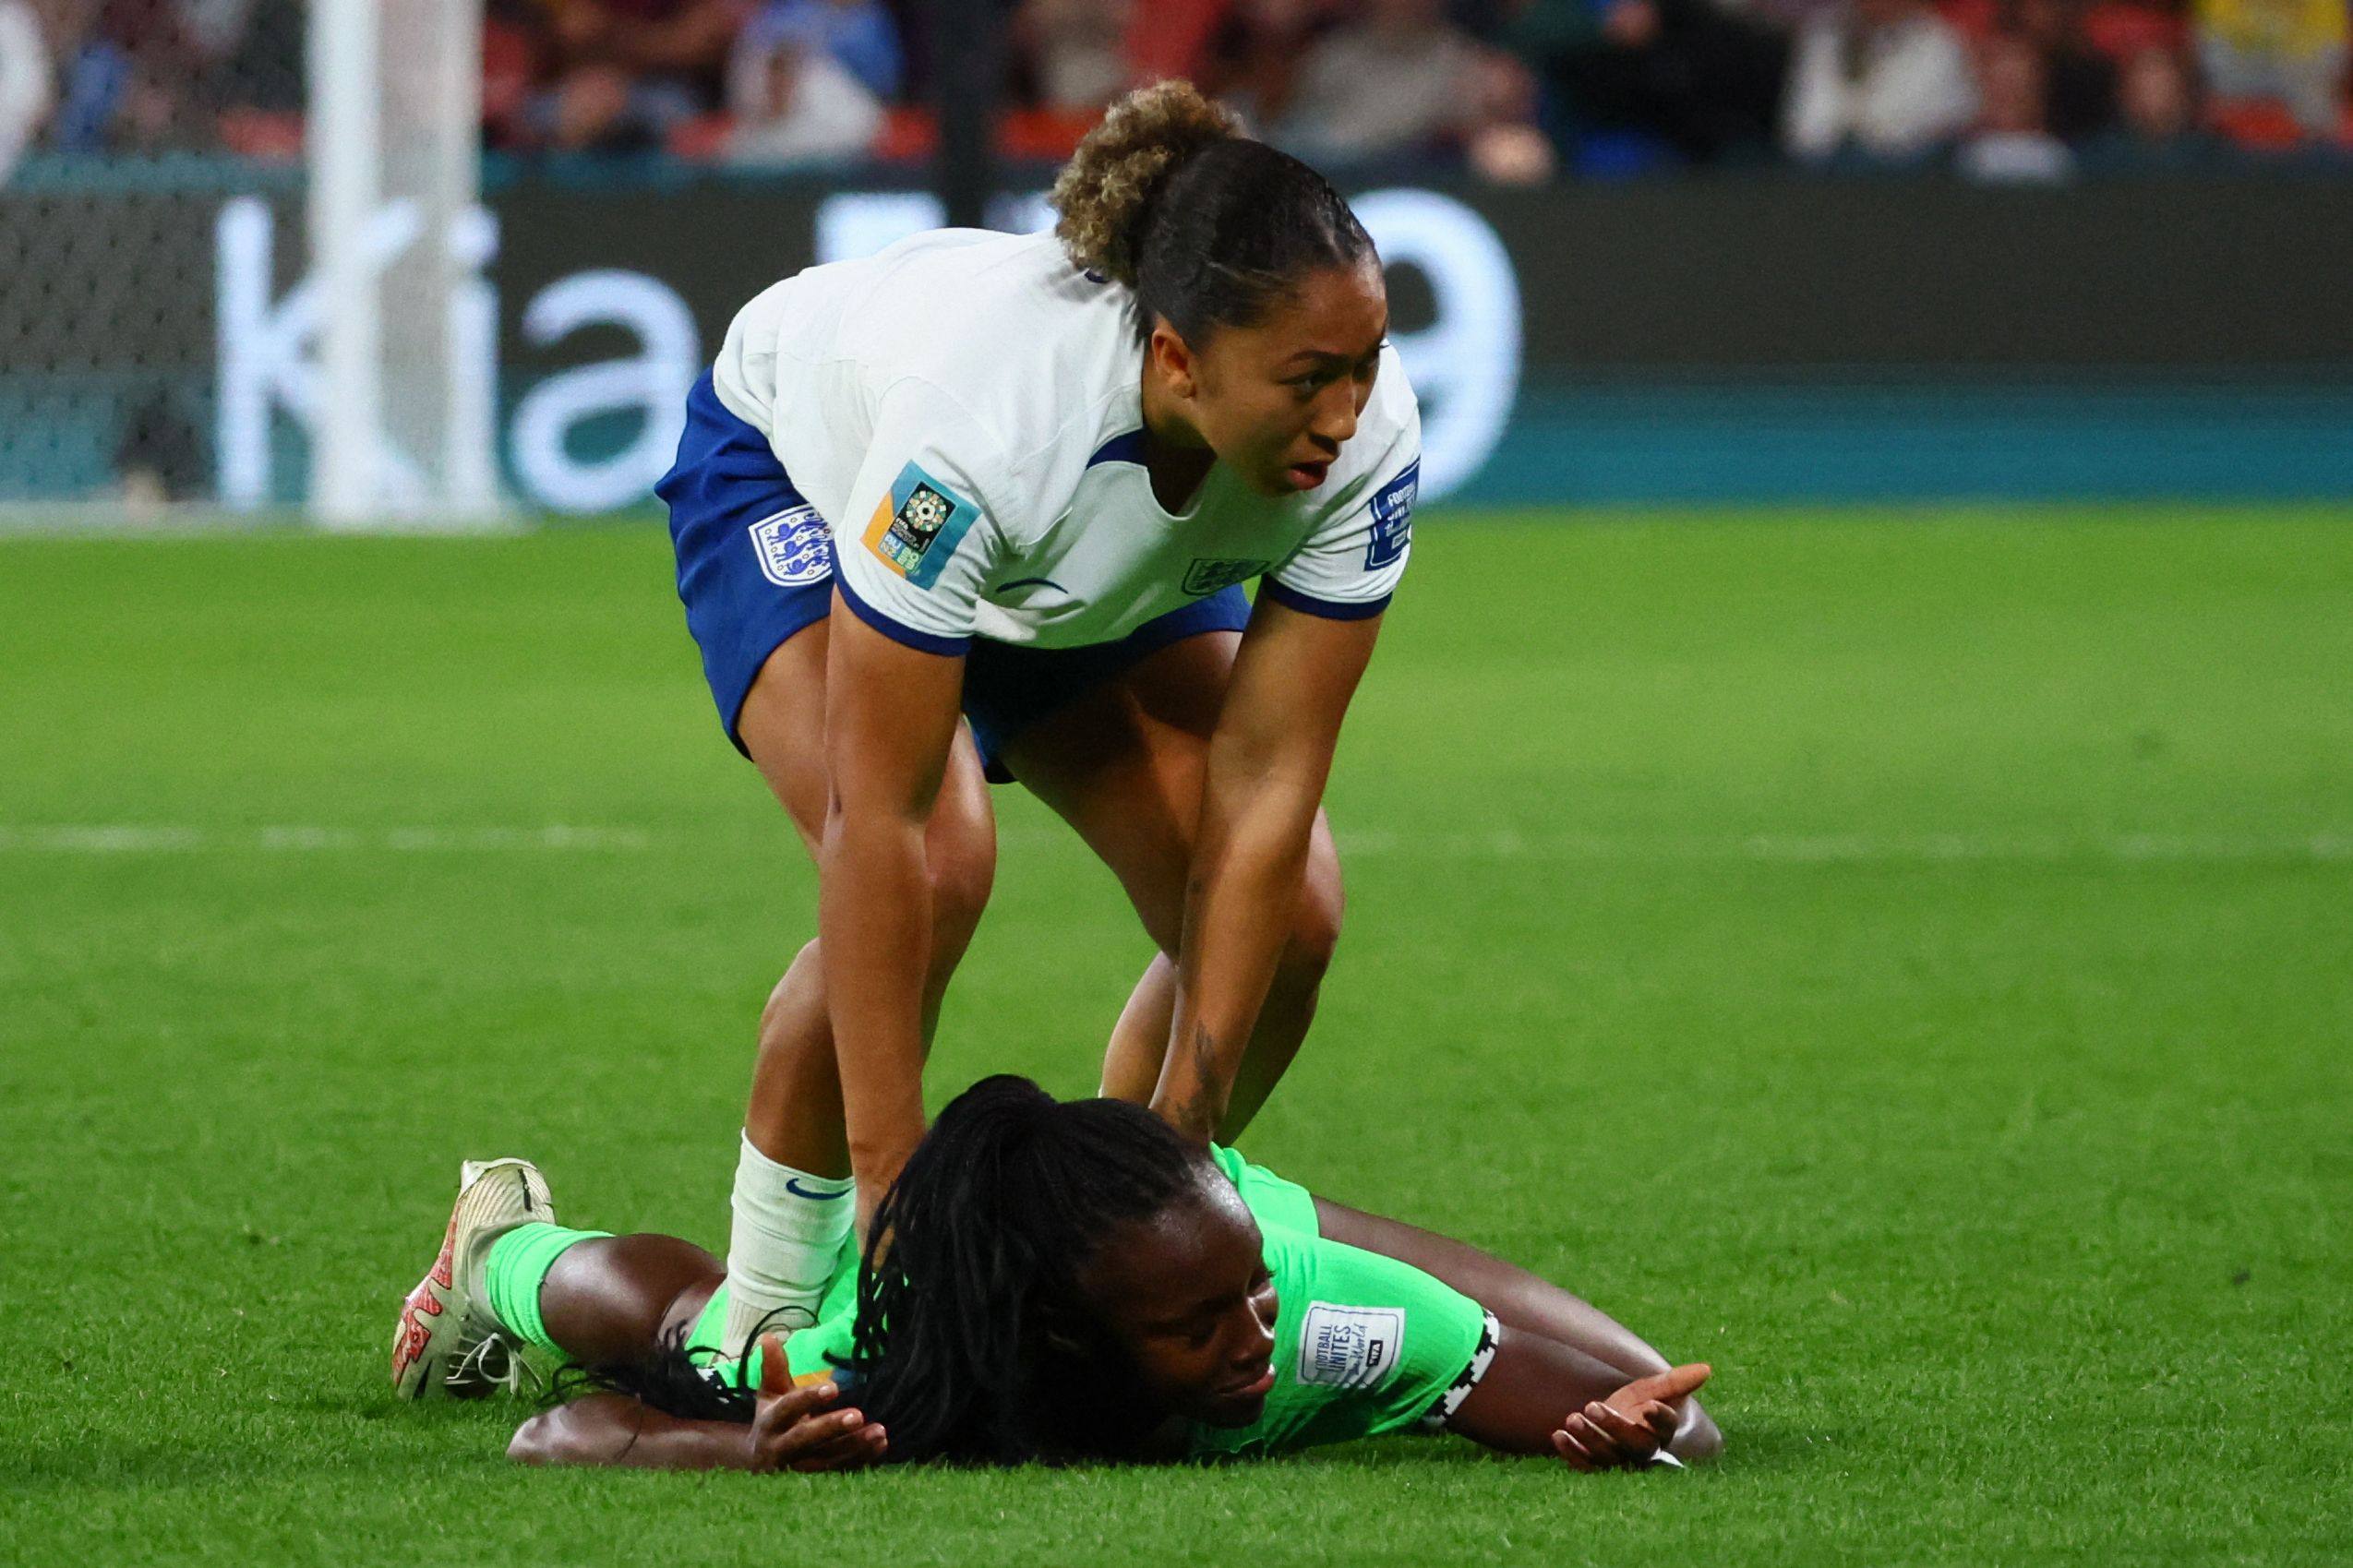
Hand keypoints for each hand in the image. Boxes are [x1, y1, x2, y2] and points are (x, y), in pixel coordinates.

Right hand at [745, 1333, 888, 1471]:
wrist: (760, 1462)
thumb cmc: (772, 1419)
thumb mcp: (769, 1394)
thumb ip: (774, 1368)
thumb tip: (769, 1336)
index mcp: (770, 1422)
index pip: (788, 1408)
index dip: (809, 1398)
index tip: (834, 1388)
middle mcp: (780, 1448)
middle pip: (806, 1439)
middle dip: (831, 1428)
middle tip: (859, 1415)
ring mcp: (797, 1469)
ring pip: (826, 1460)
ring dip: (853, 1447)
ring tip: (879, 1431)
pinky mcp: (814, 1484)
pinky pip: (839, 1473)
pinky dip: (861, 1461)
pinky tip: (881, 1445)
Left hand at [1550, 1362, 1708, 1472]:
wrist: (1614, 1421)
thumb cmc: (1639, 1405)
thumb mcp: (1654, 1389)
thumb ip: (1676, 1381)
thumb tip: (1707, 1368)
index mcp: (1661, 1432)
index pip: (1665, 1428)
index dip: (1660, 1418)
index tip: (1650, 1405)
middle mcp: (1643, 1451)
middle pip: (1633, 1445)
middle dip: (1612, 1426)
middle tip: (1592, 1405)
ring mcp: (1619, 1461)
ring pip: (1607, 1456)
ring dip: (1588, 1438)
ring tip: (1572, 1417)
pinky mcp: (1596, 1466)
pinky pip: (1585, 1465)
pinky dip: (1571, 1453)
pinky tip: (1558, 1435)